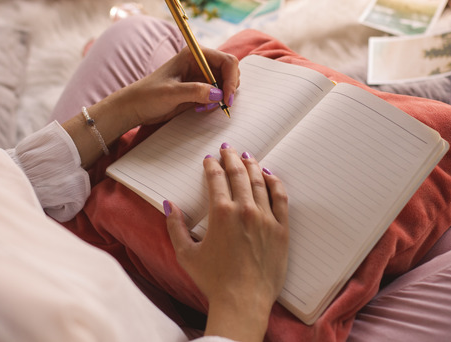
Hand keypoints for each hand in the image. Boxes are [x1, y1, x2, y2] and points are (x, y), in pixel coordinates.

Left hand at [119, 46, 239, 126]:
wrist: (135, 107)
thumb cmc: (148, 95)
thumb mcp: (171, 93)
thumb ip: (195, 91)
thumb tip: (218, 94)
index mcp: (194, 54)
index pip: (226, 60)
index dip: (231, 79)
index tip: (226, 98)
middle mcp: (201, 63)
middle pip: (230, 71)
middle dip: (228, 89)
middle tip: (220, 105)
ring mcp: (201, 76)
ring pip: (226, 83)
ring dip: (222, 97)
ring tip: (204, 107)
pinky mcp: (200, 89)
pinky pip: (218, 94)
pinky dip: (216, 103)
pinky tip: (201, 108)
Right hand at [166, 144, 288, 341]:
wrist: (243, 301)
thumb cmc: (213, 280)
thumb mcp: (186, 254)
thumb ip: (175, 227)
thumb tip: (169, 205)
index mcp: (221, 213)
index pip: (216, 179)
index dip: (212, 165)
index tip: (210, 159)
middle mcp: (245, 209)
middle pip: (239, 174)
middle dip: (232, 158)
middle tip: (228, 150)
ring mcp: (266, 218)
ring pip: (260, 182)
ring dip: (252, 166)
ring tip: (247, 156)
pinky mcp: (281, 229)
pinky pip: (281, 198)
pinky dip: (275, 183)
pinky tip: (269, 175)